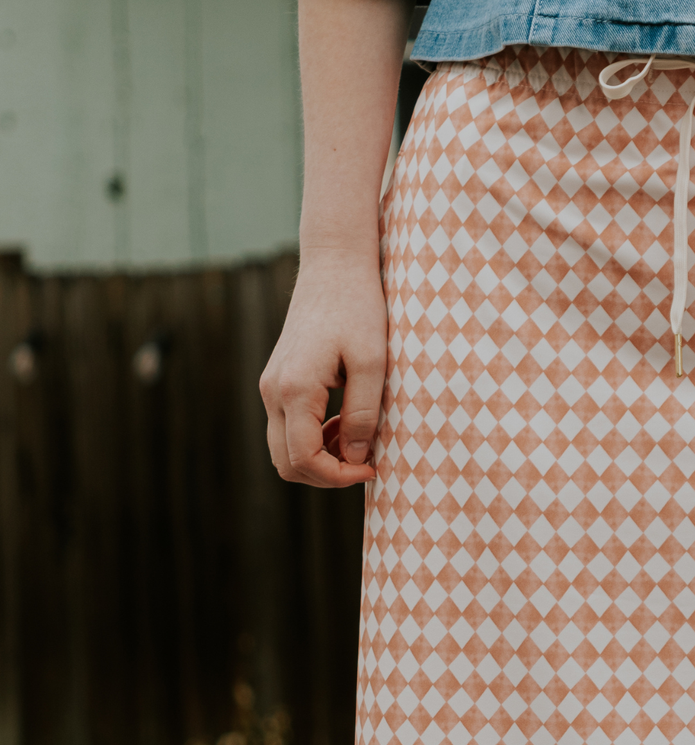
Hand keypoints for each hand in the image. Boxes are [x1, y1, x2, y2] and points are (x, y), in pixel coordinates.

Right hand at [259, 247, 386, 486]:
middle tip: (366, 463)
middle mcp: (273, 391)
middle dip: (326, 474)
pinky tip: (346, 424)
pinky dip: (315, 438)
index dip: (338, 476)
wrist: (334, 268)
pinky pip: (288, 427)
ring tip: (359, 438)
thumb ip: (363, 414)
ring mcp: (270, 386)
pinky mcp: (277, 381)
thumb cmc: (359, 309)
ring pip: (284, 448)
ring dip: (321, 457)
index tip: (372, 468)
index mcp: (295, 389)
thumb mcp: (374, 364)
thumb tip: (356, 458)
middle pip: (286, 463)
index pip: (304, 459)